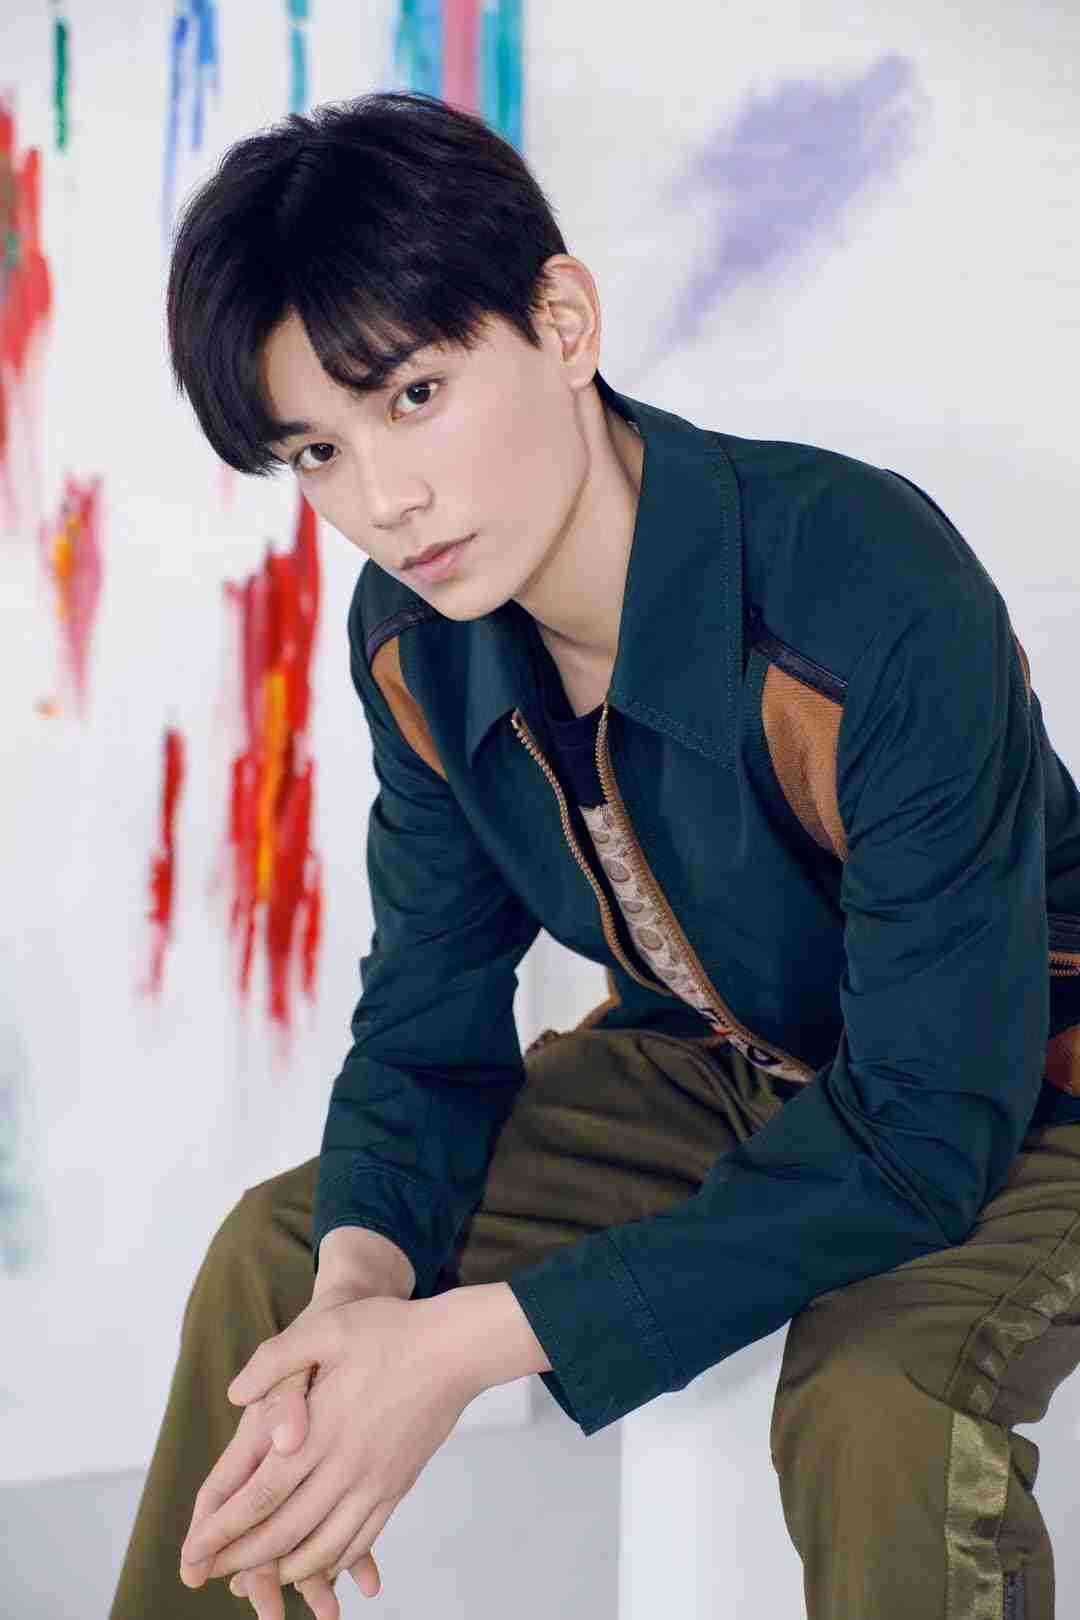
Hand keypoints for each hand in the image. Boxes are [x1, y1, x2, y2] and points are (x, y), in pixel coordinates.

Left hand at [178, 1290, 473, 1591]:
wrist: (456, 1348)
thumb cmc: (392, 1332)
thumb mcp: (327, 1328)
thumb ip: (276, 1360)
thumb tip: (235, 1393)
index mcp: (321, 1430)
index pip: (261, 1494)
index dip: (224, 1528)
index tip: (194, 1551)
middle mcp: (346, 1466)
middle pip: (284, 1531)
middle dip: (242, 1559)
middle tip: (209, 1574)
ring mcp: (375, 1481)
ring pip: (323, 1546)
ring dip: (284, 1569)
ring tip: (255, 1579)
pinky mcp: (397, 1486)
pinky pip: (360, 1539)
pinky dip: (331, 1561)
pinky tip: (315, 1566)